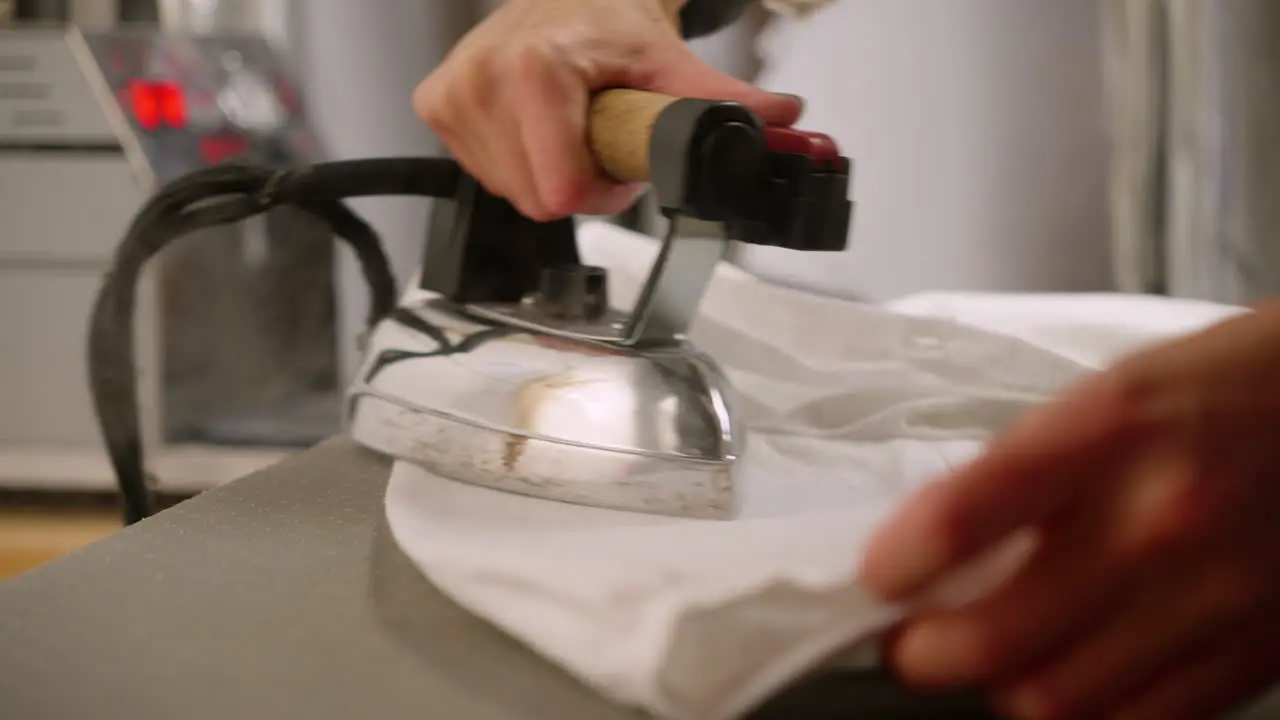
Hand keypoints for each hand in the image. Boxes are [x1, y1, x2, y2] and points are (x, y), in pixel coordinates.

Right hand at [413, 0, 803, 220]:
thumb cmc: (607, 26)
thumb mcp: (667, 62)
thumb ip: (721, 101)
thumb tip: (781, 121)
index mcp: (536, 70)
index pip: (564, 191)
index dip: (602, 190)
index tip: (616, 154)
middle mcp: (482, 80)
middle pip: (538, 200)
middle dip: (576, 184)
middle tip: (595, 139)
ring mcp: (452, 94)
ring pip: (510, 194)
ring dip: (546, 174)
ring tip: (565, 128)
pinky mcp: (435, 105)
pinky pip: (484, 175)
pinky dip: (515, 163)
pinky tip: (533, 127)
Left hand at [860, 303, 1279, 718]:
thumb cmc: (1220, 391)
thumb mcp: (1106, 394)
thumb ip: (1021, 470)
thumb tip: (931, 547)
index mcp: (1106, 435)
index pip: (960, 520)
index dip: (895, 567)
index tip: (879, 577)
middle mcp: (1156, 523)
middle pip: (995, 642)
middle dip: (924, 655)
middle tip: (910, 640)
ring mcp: (1212, 600)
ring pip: (1056, 702)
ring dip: (1002, 685)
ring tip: (993, 653)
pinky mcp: (1252, 656)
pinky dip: (1083, 710)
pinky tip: (1072, 670)